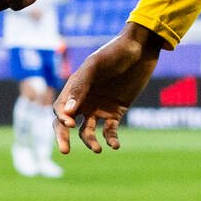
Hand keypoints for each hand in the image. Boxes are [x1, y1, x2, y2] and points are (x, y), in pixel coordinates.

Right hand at [54, 23, 162, 154]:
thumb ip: (80, 87)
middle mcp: (84, 101)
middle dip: (64, 138)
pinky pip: (110, 130)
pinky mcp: (116, 112)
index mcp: (74, 89)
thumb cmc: (114, 53)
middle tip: (64, 151)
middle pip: (68, 124)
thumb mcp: (95, 67)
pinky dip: (111, 139)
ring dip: (90, 141)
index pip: (61, 110)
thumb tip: (68, 113)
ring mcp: (99, 107)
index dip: (62, 119)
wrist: (140, 49)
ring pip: (88, 131)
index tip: (70, 124)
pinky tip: (115, 145)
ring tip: (98, 149)